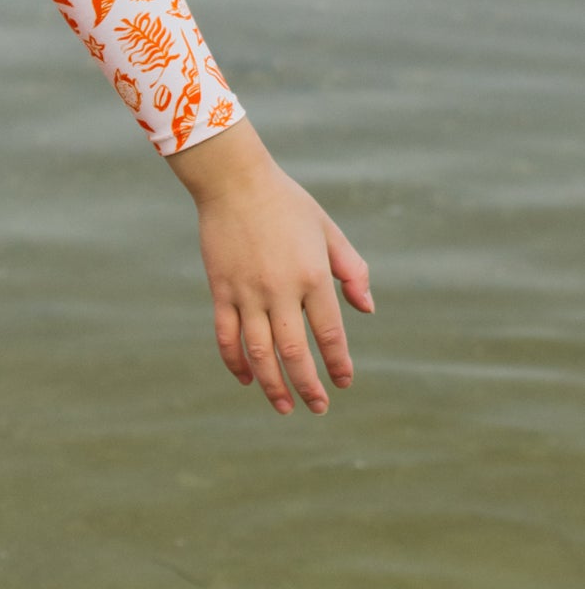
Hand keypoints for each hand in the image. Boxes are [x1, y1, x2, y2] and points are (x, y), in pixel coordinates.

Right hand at [168, 116, 371, 415]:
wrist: (233, 181)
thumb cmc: (287, 203)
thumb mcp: (328, 230)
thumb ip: (351, 270)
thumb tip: (367, 309)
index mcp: (311, 275)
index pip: (329, 333)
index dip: (338, 363)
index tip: (344, 382)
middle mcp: (279, 289)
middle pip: (294, 352)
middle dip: (308, 386)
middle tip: (318, 408)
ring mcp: (246, 292)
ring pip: (259, 352)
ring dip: (273, 385)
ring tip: (284, 407)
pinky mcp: (220, 289)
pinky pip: (226, 336)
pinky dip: (236, 362)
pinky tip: (247, 379)